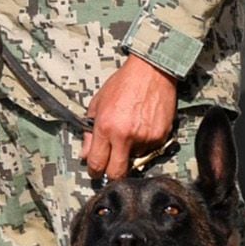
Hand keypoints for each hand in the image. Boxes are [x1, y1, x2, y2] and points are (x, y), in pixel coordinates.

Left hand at [83, 54, 176, 179]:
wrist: (151, 71)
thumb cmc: (122, 84)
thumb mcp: (97, 105)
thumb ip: (89, 134)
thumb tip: (84, 155)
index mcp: (106, 127)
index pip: (97, 164)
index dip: (94, 172)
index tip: (95, 172)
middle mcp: (125, 136)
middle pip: (117, 173)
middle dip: (112, 174)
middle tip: (111, 167)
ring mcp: (145, 137)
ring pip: (135, 160)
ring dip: (130, 152)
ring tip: (130, 132)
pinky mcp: (160, 136)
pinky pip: (150, 150)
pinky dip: (145, 143)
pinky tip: (142, 126)